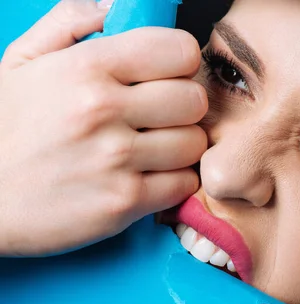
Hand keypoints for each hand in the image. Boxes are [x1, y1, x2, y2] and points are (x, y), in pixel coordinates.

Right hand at [0, 0, 207, 255]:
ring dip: (180, 146)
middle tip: (162, 116)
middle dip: (184, 106)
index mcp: (84, 67)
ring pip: (195, 144)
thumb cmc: (5, 129)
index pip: (180, 51)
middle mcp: (102, 110)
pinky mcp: (123, 203)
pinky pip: (183, 184)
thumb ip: (72, 22)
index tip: (167, 74)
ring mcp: (115, 160)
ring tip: (152, 148)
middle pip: (195, 100)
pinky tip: (148, 176)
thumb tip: (118, 4)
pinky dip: (172, 182)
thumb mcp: (22, 62)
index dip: (180, 62)